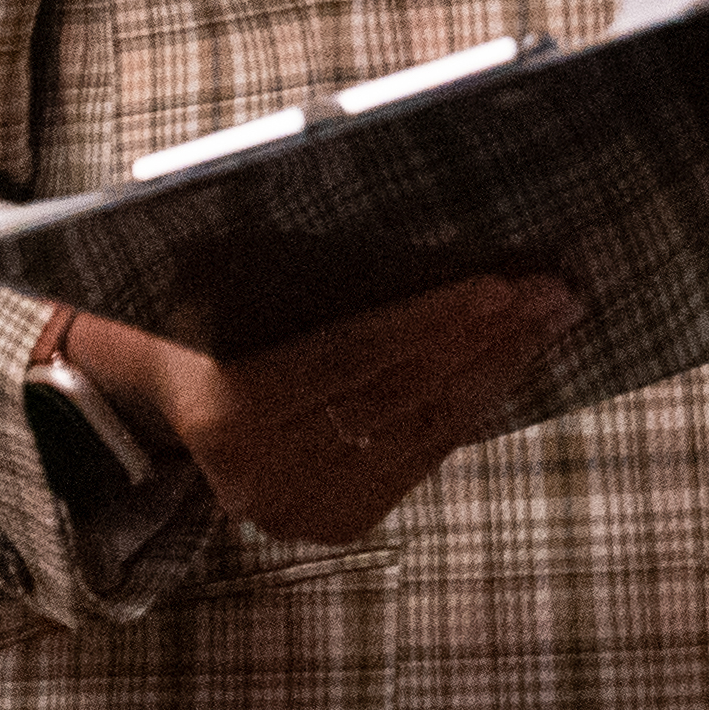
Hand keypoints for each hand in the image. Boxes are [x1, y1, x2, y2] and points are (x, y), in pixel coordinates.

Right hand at [60, 272, 575, 548]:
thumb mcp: (212, 287)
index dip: (428, 320)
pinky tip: (510, 364)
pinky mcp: (336, 522)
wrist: (160, 410)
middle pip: (397, 391)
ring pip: (421, 428)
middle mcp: (261, 472)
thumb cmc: (199, 326)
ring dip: (496, 370)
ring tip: (547, 319)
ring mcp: (299, 507)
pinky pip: (421, 457)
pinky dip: (471, 409)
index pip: (351, 355)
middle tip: (548, 291)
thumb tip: (339, 188)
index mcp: (228, 410)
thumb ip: (267, 260)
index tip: (497, 285)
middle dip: (482, 338)